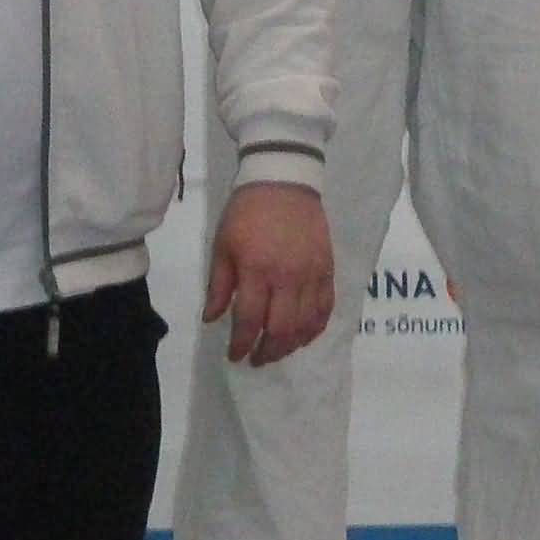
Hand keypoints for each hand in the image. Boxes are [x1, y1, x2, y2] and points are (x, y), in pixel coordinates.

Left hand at [205, 182, 334, 365]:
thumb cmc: (246, 212)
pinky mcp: (328, 269)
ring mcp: (311, 274)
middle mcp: (287, 276)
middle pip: (280, 329)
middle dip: (267, 351)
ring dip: (290, 345)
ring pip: (305, 324)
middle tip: (256, 359)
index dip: (240, 344)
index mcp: (256, 269)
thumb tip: (211, 319)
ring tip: (277, 352)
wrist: (284, 180)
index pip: (249, 319)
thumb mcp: (222, 244)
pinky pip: (326, 308)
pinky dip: (315, 328)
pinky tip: (303, 337)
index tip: (234, 356)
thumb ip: (219, 285)